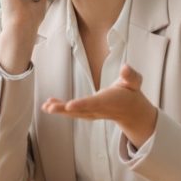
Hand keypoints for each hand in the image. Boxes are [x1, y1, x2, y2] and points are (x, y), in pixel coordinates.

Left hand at [42, 64, 157, 149]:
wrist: (130, 110)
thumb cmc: (130, 93)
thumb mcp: (134, 82)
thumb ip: (130, 75)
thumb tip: (126, 67)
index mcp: (108, 101)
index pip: (94, 103)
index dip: (81, 104)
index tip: (69, 106)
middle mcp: (98, 109)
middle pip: (79, 110)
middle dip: (64, 110)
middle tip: (49, 108)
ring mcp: (92, 113)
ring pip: (74, 113)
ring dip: (59, 110)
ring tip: (46, 106)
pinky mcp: (87, 113)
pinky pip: (73, 113)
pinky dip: (61, 109)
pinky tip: (49, 105)